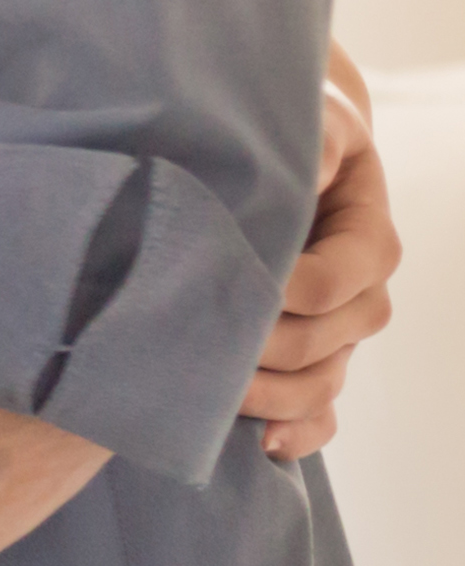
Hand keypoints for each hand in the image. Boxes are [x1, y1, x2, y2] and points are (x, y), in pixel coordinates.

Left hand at [240, 72, 400, 459]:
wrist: (285, 150)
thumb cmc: (295, 130)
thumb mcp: (314, 123)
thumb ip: (315, 143)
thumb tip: (310, 162)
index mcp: (368, 241)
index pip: (331, 284)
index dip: (281, 293)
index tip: (220, 284)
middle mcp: (360, 295)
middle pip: (323, 342)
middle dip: (264, 349)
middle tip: (198, 346)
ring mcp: (338, 332)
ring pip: (321, 383)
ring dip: (272, 398)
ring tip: (216, 400)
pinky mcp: (316, 354)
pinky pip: (323, 410)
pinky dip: (301, 432)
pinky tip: (265, 442)